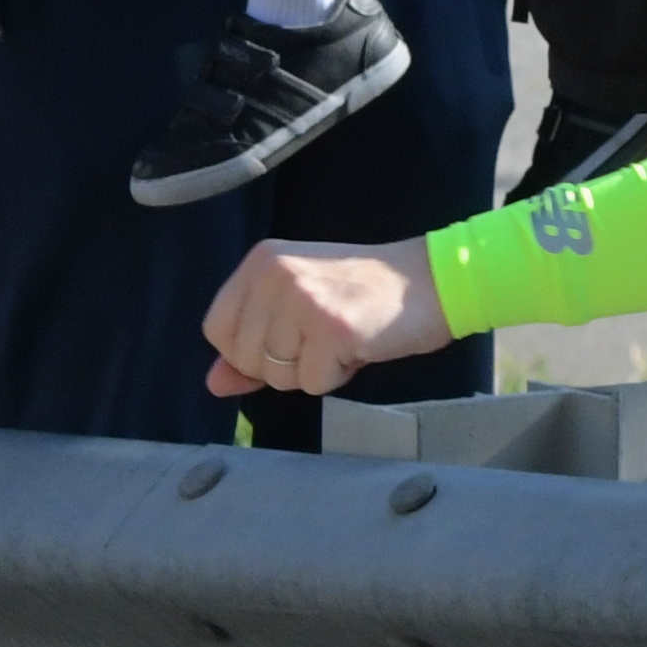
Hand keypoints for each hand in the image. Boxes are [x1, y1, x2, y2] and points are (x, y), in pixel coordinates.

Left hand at [205, 240, 441, 402]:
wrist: (433, 280)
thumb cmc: (364, 294)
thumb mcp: (299, 307)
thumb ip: (253, 342)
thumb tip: (213, 384)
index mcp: (261, 262)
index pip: (217, 330)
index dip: (250, 350)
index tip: (291, 336)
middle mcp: (275, 274)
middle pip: (246, 358)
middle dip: (284, 364)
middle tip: (325, 335)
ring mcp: (303, 300)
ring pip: (278, 375)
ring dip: (312, 371)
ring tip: (343, 337)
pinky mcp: (333, 328)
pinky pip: (313, 383)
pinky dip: (338, 375)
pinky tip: (360, 345)